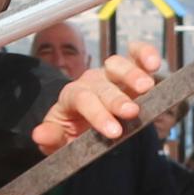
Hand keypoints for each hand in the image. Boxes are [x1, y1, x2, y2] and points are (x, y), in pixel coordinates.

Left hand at [30, 42, 157, 152]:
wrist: (87, 123)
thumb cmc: (73, 131)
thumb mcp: (59, 140)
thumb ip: (51, 138)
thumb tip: (39, 134)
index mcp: (72, 96)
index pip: (82, 100)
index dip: (97, 114)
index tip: (114, 132)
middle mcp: (91, 81)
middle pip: (103, 85)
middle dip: (118, 99)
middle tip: (132, 112)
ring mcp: (111, 74)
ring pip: (119, 65)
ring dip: (133, 74)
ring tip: (147, 87)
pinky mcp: (131, 70)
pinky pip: (136, 55)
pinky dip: (145, 53)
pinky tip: (154, 63)